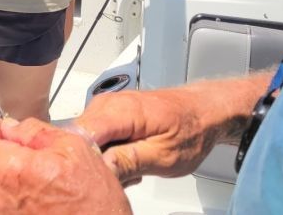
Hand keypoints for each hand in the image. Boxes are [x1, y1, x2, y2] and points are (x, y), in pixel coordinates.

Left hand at [0, 116, 131, 214]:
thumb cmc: (95, 203)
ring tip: (39, 173)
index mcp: (12, 170)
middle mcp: (0, 197)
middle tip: (24, 148)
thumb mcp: (73, 148)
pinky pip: (2, 203)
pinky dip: (14, 193)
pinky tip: (41, 192)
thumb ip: (35, 131)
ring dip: (7, 173)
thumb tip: (10, 127)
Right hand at [76, 87, 221, 186]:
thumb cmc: (190, 130)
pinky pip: (96, 136)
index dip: (85, 159)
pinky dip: (107, 153)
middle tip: (122, 178)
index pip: (82, 134)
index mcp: (121, 111)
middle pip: (81, 139)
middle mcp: (108, 103)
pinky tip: (128, 161)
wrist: (201, 111)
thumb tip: (100, 167)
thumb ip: (129, 161)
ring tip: (130, 170)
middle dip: (95, 163)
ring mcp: (106, 107)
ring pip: (87, 140)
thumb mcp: (164, 156)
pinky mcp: (109, 113)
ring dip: (102, 160)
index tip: (99, 178)